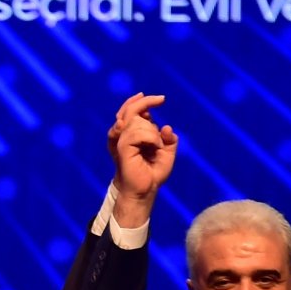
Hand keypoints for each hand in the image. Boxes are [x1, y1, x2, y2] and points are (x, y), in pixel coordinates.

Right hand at [108, 94, 176, 221]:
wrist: (145, 190)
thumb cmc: (153, 173)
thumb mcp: (167, 153)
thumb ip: (169, 139)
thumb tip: (166, 127)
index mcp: (132, 134)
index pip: (131, 111)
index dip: (140, 101)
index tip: (160, 99)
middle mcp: (124, 136)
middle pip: (130, 110)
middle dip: (145, 103)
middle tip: (161, 100)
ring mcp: (121, 141)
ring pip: (136, 121)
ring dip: (152, 131)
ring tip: (157, 146)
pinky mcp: (122, 148)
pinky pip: (136, 133)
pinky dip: (151, 137)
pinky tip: (155, 146)